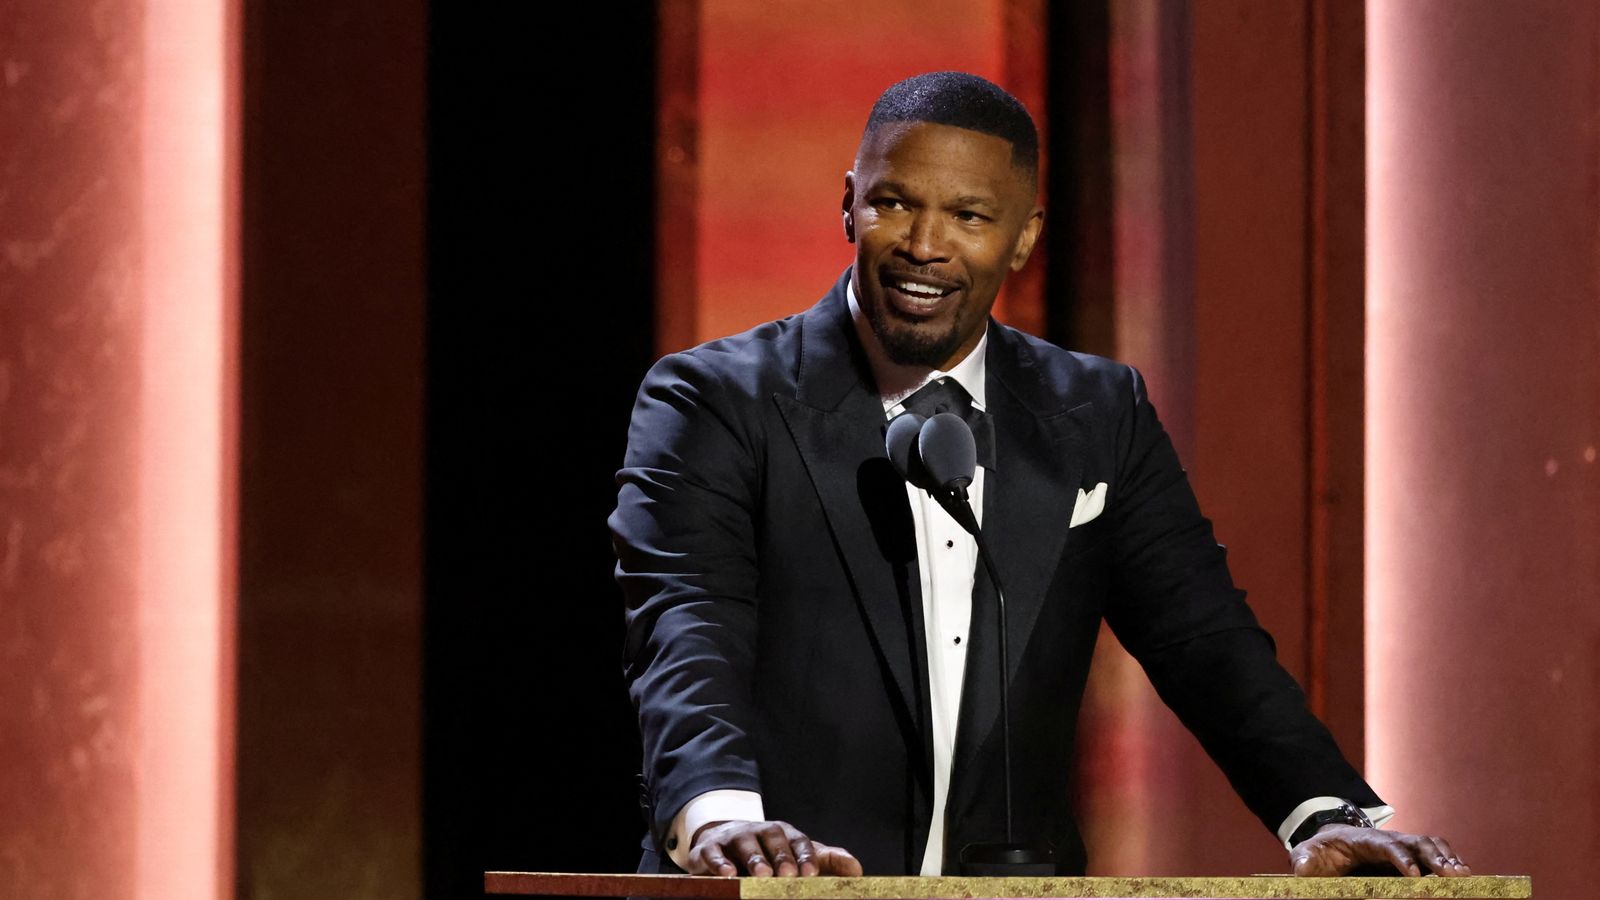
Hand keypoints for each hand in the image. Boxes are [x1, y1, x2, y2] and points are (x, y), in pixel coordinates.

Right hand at [687, 820, 862, 876]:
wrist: (721, 839)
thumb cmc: (766, 852)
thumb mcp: (795, 854)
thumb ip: (826, 860)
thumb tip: (857, 869)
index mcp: (783, 833)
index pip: (798, 840)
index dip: (806, 855)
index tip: (812, 874)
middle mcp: (759, 831)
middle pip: (773, 837)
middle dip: (782, 856)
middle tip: (789, 875)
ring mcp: (733, 837)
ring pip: (745, 843)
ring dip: (754, 859)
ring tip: (763, 876)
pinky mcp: (709, 848)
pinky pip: (713, 853)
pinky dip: (719, 862)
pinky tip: (727, 874)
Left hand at [1291, 824, 1471, 876]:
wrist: (1332, 842)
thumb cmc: (1322, 851)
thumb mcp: (1308, 854)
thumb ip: (1304, 859)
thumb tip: (1300, 867)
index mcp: (1365, 839)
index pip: (1387, 845)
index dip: (1401, 858)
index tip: (1413, 875)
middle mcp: (1389, 839)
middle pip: (1416, 842)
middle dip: (1434, 857)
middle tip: (1450, 874)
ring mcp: (1403, 846)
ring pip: (1430, 845)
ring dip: (1447, 858)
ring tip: (1462, 875)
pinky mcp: (1411, 856)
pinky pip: (1435, 854)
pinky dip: (1450, 860)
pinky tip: (1464, 876)